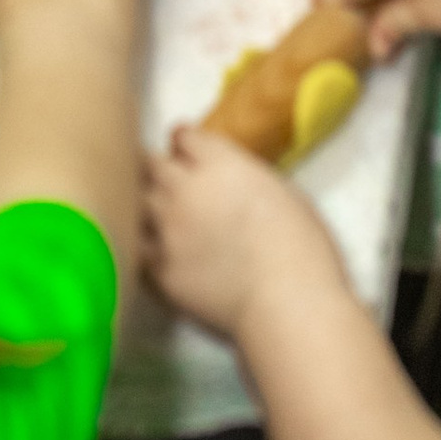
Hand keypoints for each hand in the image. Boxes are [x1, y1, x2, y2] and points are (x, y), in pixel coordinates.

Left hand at [143, 122, 346, 340]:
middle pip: (152, 163)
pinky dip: (146, 244)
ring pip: (138, 201)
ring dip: (149, 203)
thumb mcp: (284, 191)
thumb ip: (247, 178)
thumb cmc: (302, 246)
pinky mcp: (158, 270)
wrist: (286, 301)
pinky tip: (157, 249)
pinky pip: (138, 247)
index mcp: (220, 164)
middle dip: (160, 167)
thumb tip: (233, 181)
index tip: (187, 149)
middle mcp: (184, 189)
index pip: (185, 138)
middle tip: (169, 178)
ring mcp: (166, 230)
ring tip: (161, 213)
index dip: (186, 143)